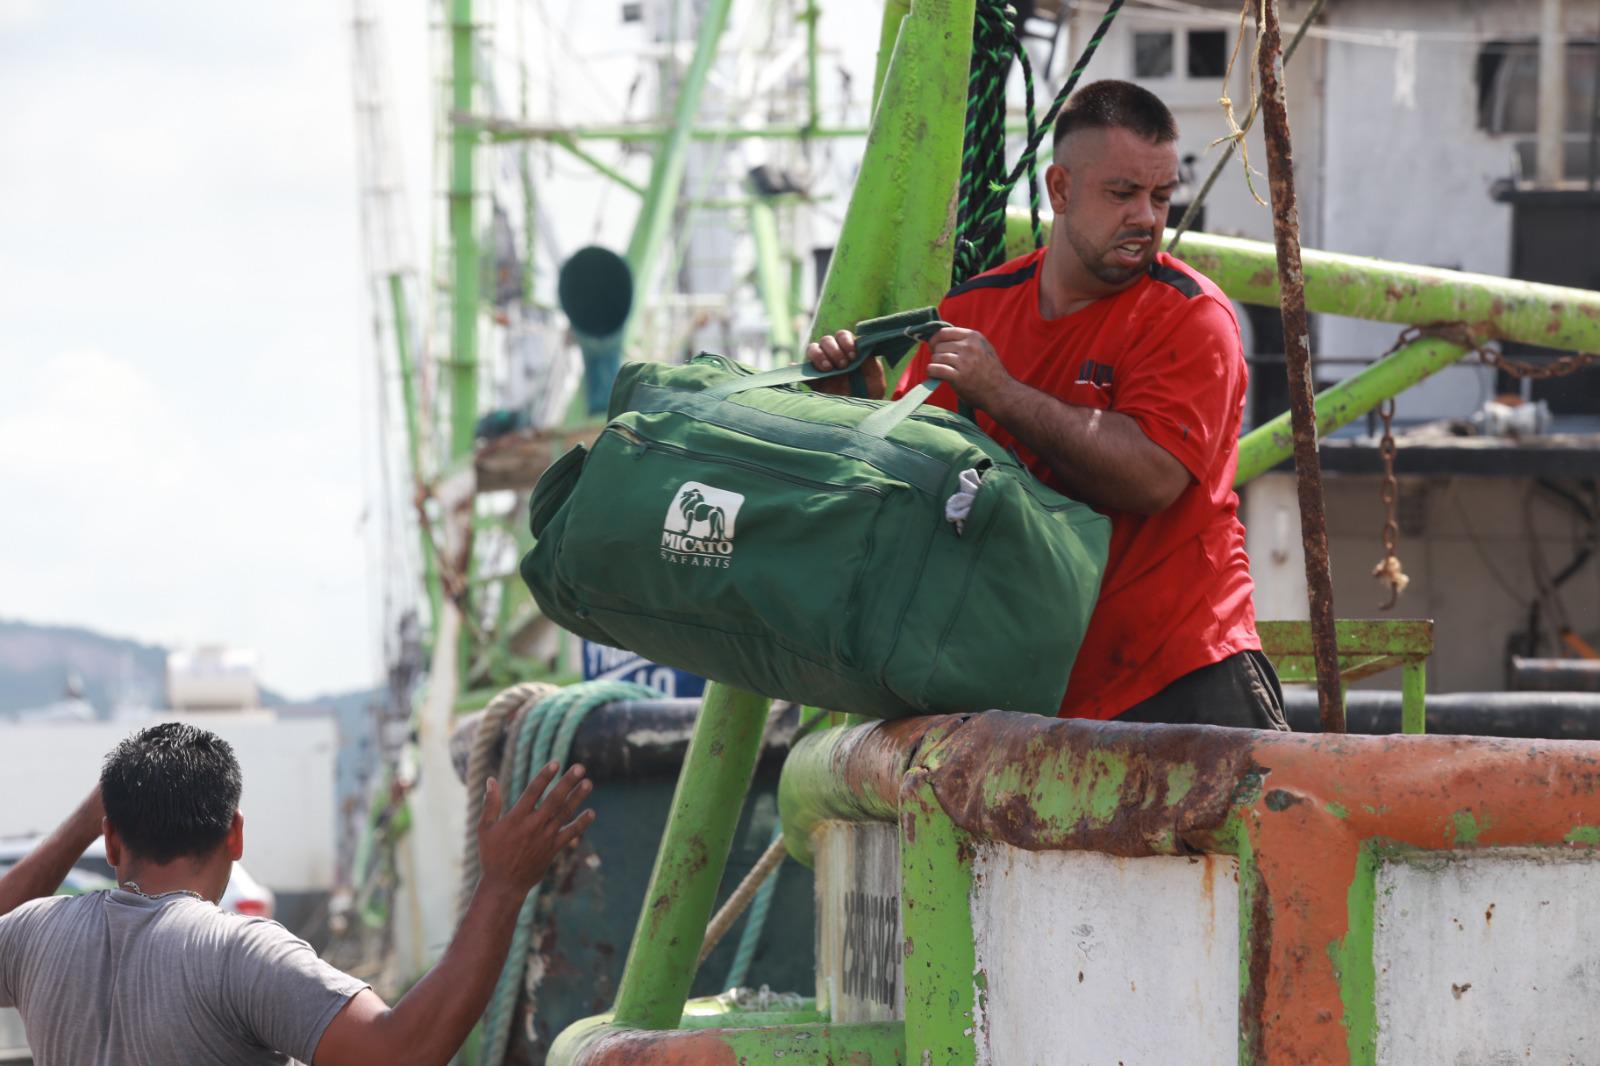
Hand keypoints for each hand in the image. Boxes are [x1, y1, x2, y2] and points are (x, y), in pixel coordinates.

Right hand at [476, 763, 594, 896]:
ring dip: (577, 798)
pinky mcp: (553, 849)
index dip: (545, 776)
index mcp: (516, 818)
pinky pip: (570, 834)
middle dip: (568, 782)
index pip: (533, 792)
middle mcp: (533, 825)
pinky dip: (581, 824)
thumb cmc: (492, 855)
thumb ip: (490, 804)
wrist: (504, 885)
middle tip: (580, 767)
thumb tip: (491, 780)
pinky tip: (591, 813)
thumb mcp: (485, 828)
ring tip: (589, 783)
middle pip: (554, 799)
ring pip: (565, 813)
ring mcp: (545, 837)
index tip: (556, 763)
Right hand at [803, 329, 883, 398]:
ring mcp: (821, 367)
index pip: (842, 336)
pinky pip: (799, 370)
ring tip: (828, 368)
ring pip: (813, 348)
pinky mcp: (812, 380)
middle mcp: (833, 355)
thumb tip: (861, 348)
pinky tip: (796, 367)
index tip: (853, 356)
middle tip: (843, 365)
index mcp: (848, 350)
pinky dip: (795, 367)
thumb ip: (870, 363)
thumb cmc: (869, 393)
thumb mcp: (875, 379)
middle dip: (834, 350)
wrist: (859, 412)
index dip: (846, 341)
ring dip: (819, 355)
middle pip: (826, 340)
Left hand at [925, 327, 1012, 411]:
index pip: (944, 332)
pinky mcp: (958, 376)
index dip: (935, 340)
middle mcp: (969, 346)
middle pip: (938, 346)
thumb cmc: (990, 372)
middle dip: (936, 355)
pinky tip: (937, 376)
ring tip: (943, 372)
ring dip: (935, 365)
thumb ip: (966, 342)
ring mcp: (964, 361)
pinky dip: (932, 373)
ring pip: (936, 358)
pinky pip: (935, 369)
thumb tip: (940, 338)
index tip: (935, 348)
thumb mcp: (983, 349)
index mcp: (974, 337)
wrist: (1001, 393)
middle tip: (942, 364)